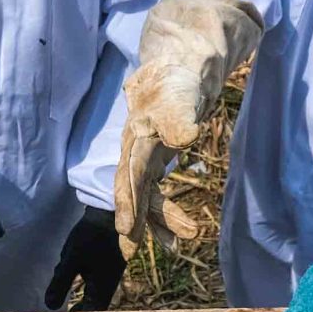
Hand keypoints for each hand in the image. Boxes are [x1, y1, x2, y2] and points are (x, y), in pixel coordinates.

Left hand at [45, 207, 122, 309]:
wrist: (109, 211)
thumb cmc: (91, 236)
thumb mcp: (71, 259)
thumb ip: (60, 283)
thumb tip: (49, 306)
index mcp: (103, 287)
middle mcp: (109, 284)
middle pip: (93, 306)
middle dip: (78, 311)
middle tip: (60, 311)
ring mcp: (110, 274)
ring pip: (93, 293)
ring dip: (79, 296)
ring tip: (63, 296)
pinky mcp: (108, 265)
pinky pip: (94, 282)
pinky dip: (81, 283)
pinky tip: (70, 275)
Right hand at [115, 0, 262, 253]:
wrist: (183, 58)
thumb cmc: (181, 76)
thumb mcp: (182, 94)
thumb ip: (181, 115)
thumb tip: (184, 137)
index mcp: (138, 135)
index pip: (130, 175)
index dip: (129, 204)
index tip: (128, 232)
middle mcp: (137, 147)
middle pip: (134, 190)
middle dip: (136, 221)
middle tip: (135, 253)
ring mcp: (146, 152)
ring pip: (146, 193)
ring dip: (158, 220)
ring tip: (178, 244)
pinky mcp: (158, 154)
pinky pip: (156, 189)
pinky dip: (166, 209)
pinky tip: (179, 227)